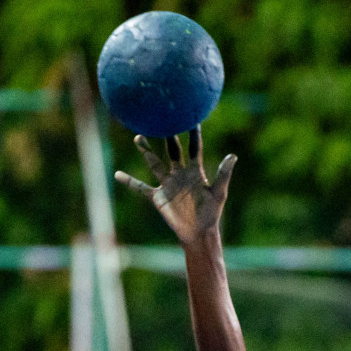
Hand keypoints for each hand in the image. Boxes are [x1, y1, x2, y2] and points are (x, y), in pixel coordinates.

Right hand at [115, 126, 235, 245]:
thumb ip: (223, 174)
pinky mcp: (158, 197)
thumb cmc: (211, 214)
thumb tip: (233, 155)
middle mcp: (179, 174)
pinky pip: (140, 187)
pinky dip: (129, 181)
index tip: (192, 118)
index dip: (193, 134)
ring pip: (154, 162)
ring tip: (138, 136)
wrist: (198, 232)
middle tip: (163, 117)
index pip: (194, 149)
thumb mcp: (218, 192)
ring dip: (146, 150)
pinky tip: (117, 174)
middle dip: (168, 135)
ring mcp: (167, 184)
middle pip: (172, 150)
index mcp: (195, 172)